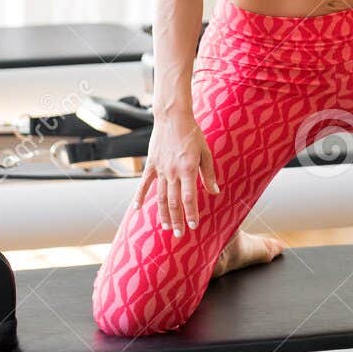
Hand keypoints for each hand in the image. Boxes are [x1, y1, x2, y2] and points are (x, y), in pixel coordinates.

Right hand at [133, 108, 218, 237]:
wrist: (172, 117)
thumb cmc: (192, 134)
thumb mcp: (205, 152)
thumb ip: (209, 174)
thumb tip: (215, 192)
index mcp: (188, 169)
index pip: (190, 197)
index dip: (192, 213)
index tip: (194, 226)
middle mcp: (173, 172)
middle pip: (174, 202)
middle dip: (178, 219)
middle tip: (180, 234)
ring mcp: (160, 169)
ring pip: (160, 197)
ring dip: (163, 213)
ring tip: (167, 226)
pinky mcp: (151, 165)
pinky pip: (144, 184)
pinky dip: (140, 197)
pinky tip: (137, 209)